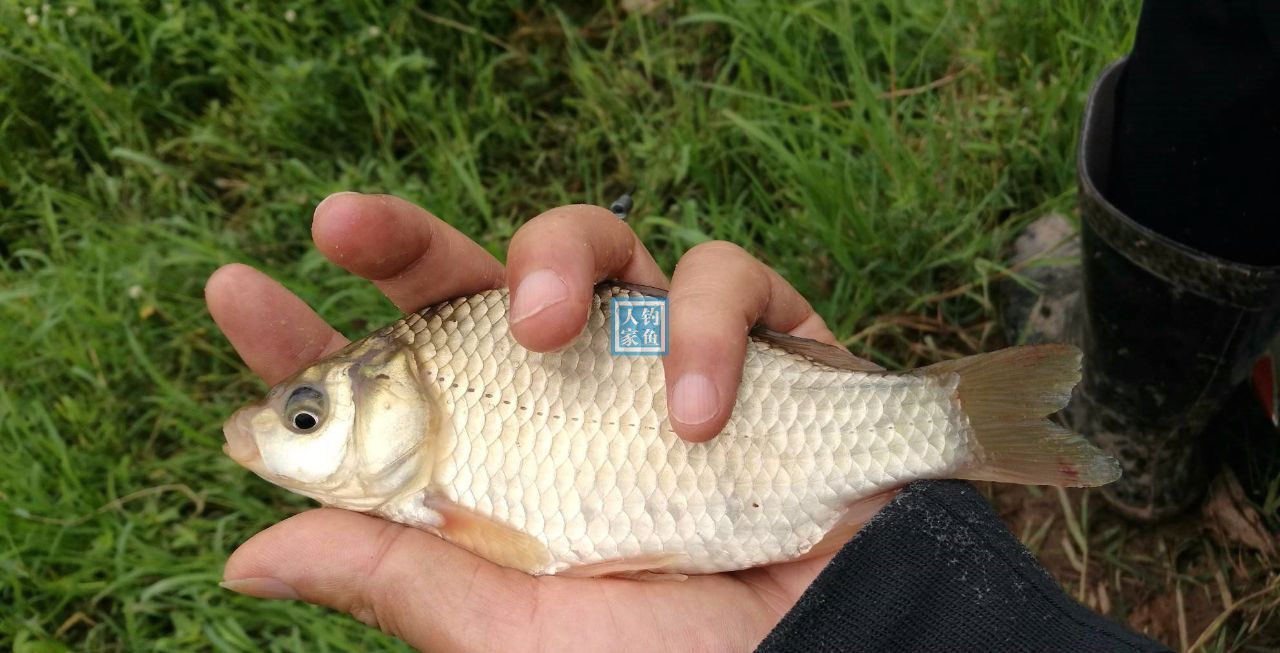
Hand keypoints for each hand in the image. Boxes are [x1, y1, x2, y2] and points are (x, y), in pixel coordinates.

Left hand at [208, 193, 890, 651]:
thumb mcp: (506, 631)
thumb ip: (391, 576)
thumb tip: (243, 560)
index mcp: (496, 460)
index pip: (388, 383)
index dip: (307, 335)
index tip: (236, 291)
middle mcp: (567, 397)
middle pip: (471, 277)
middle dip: (405, 234)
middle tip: (351, 223)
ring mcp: (659, 361)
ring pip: (592, 239)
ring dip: (554, 256)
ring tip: (548, 327)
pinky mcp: (759, 342)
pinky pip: (727, 275)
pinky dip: (706, 326)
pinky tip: (700, 414)